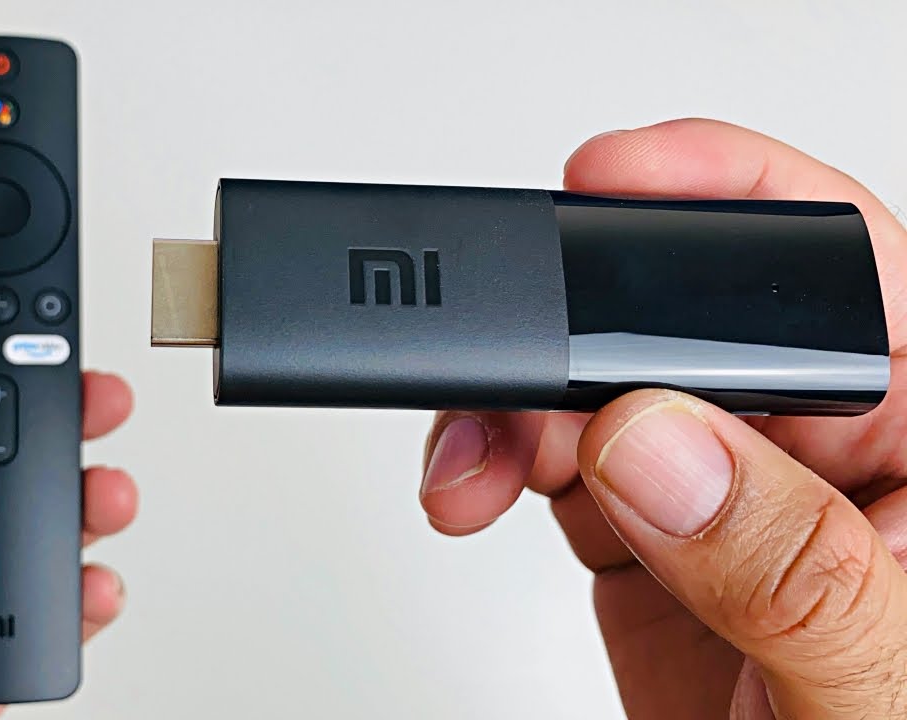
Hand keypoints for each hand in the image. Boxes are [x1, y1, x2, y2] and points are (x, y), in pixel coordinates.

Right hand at [419, 119, 906, 717]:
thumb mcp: (882, 691)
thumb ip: (794, 564)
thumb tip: (663, 444)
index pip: (849, 267)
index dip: (729, 193)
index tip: (613, 176)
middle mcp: (832, 449)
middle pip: (684, 318)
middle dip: (574, 327)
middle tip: (506, 379)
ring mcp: (729, 492)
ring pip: (598, 383)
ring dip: (511, 402)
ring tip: (475, 467)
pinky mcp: (652, 541)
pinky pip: (558, 458)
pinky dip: (495, 458)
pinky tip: (478, 484)